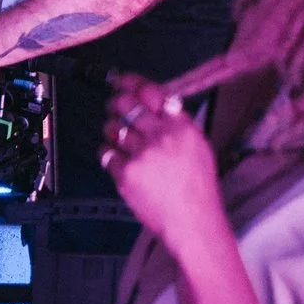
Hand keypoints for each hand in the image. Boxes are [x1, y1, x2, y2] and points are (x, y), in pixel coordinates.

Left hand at [102, 76, 224, 252]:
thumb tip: (155, 101)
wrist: (193, 222)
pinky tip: (120, 161)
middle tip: (116, 107)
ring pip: (112, 127)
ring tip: (122, 140)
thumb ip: (177, 123)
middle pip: (126, 104)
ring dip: (111, 130)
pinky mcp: (126, 173)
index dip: (132, 83)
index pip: (152, 92)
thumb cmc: (197, 188)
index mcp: (182, 128)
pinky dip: (109, 154)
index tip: (123, 80)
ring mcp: (142, 155)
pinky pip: (105, 152)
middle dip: (116, 103)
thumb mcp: (198, 147)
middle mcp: (162, 137)